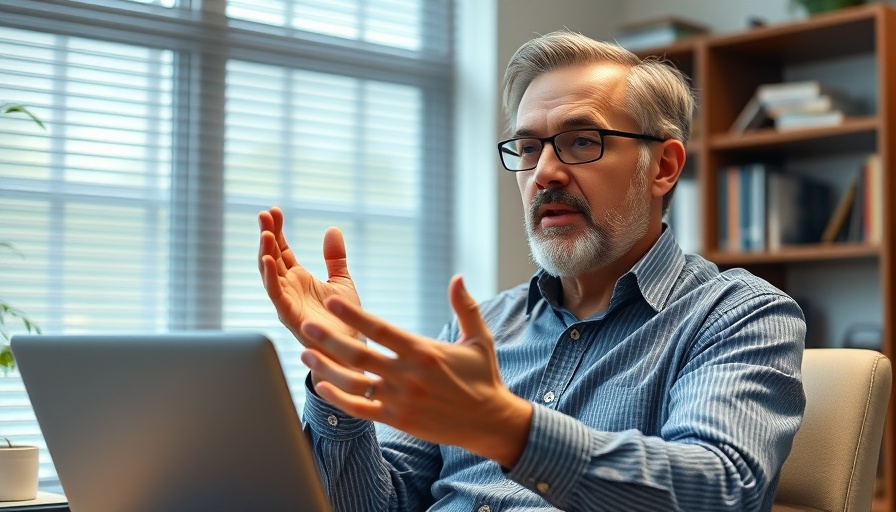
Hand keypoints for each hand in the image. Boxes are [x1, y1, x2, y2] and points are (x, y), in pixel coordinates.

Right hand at [257, 206, 361, 344]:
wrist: (352, 349)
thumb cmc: (344, 319)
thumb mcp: (341, 281)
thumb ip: (335, 257)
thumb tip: (332, 229)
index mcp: (298, 279)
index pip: (282, 250)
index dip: (277, 230)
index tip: (274, 210)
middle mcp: (288, 289)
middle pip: (271, 257)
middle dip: (266, 235)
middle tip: (264, 214)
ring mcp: (286, 302)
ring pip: (269, 273)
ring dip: (265, 252)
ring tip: (266, 231)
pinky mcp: (289, 315)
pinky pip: (275, 294)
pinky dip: (269, 276)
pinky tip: (267, 258)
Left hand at [299, 275, 532, 467]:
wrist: (489, 422)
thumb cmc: (483, 376)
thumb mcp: (479, 339)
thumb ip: (465, 307)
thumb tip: (457, 277)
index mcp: (424, 351)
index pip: (382, 330)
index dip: (354, 316)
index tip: (333, 301)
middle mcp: (409, 376)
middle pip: (361, 355)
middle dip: (330, 339)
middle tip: (306, 324)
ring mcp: (401, 400)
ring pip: (355, 383)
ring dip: (327, 368)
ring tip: (306, 352)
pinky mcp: (397, 420)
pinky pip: (361, 409)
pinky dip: (339, 399)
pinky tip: (322, 386)